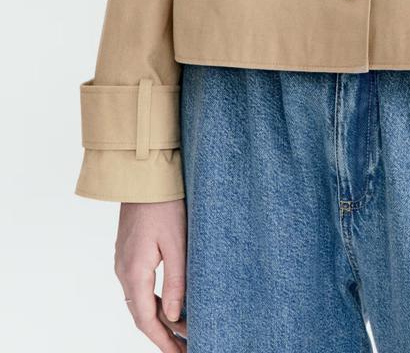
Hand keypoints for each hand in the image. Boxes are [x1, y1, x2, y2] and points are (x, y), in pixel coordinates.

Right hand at [114, 198, 187, 349]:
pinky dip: (154, 301)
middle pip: (142, 314)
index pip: (147, 320)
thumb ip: (176, 282)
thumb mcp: (177, 244)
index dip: (163, 341)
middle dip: (163, 334)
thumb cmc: (164, 205)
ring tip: (181, 331)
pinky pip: (139, 286)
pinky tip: (169, 304)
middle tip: (185, 347)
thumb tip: (175, 317)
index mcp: (134, 272)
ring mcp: (123, 261)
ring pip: (140, 301)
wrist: (142, 175)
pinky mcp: (128, 252)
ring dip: (159, 318)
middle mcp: (124, 271)